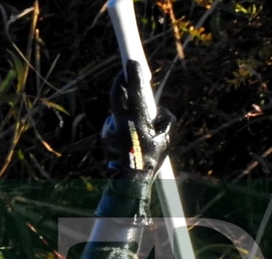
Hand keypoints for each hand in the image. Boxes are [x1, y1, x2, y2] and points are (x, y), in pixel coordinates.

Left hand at [102, 60, 173, 180]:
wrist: (129, 182)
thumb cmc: (151, 160)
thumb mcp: (167, 139)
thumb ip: (167, 119)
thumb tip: (159, 110)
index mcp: (136, 120)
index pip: (133, 91)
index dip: (133, 75)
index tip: (133, 62)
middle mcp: (120, 122)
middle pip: (115, 93)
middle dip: (120, 81)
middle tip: (126, 74)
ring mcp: (109, 128)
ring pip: (117, 110)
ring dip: (124, 110)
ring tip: (137, 126)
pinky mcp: (104, 135)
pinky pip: (114, 123)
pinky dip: (122, 125)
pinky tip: (129, 139)